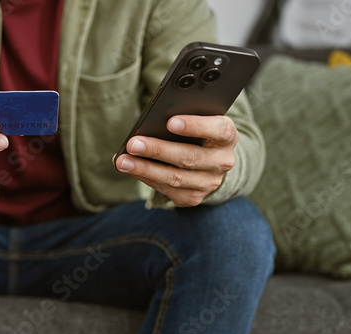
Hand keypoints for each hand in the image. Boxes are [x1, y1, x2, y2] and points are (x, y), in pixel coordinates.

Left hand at [113, 115, 238, 206]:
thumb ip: (182, 119)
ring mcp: (209, 183)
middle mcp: (222, 161)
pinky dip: (145, 178)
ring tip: (123, 161)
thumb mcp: (199, 122)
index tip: (170, 122)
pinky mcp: (193, 197)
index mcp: (227, 136)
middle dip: (158, 150)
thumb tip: (149, 123)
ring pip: (175, 178)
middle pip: (189, 157)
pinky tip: (130, 169)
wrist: (210, 162)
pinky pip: (166, 189)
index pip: (219, 130)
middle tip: (133, 144)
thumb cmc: (198, 133)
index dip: (196, 126)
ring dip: (145, 169)